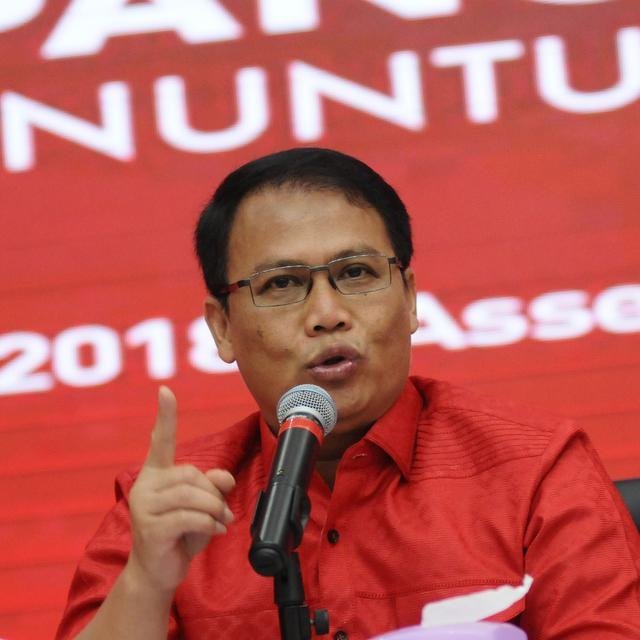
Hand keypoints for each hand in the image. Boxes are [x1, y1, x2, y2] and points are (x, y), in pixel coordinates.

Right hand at [126, 386, 234, 593]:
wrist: (158, 572)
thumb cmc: (180, 533)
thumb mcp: (202, 506)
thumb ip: (213, 486)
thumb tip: (225, 477)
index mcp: (156, 474)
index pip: (160, 441)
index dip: (165, 416)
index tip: (165, 391)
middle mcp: (145, 486)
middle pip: (192, 474)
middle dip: (214, 493)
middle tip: (222, 512)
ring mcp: (144, 507)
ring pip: (192, 495)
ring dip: (214, 509)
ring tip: (220, 522)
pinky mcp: (150, 528)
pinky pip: (190, 516)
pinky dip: (209, 524)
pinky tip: (214, 531)